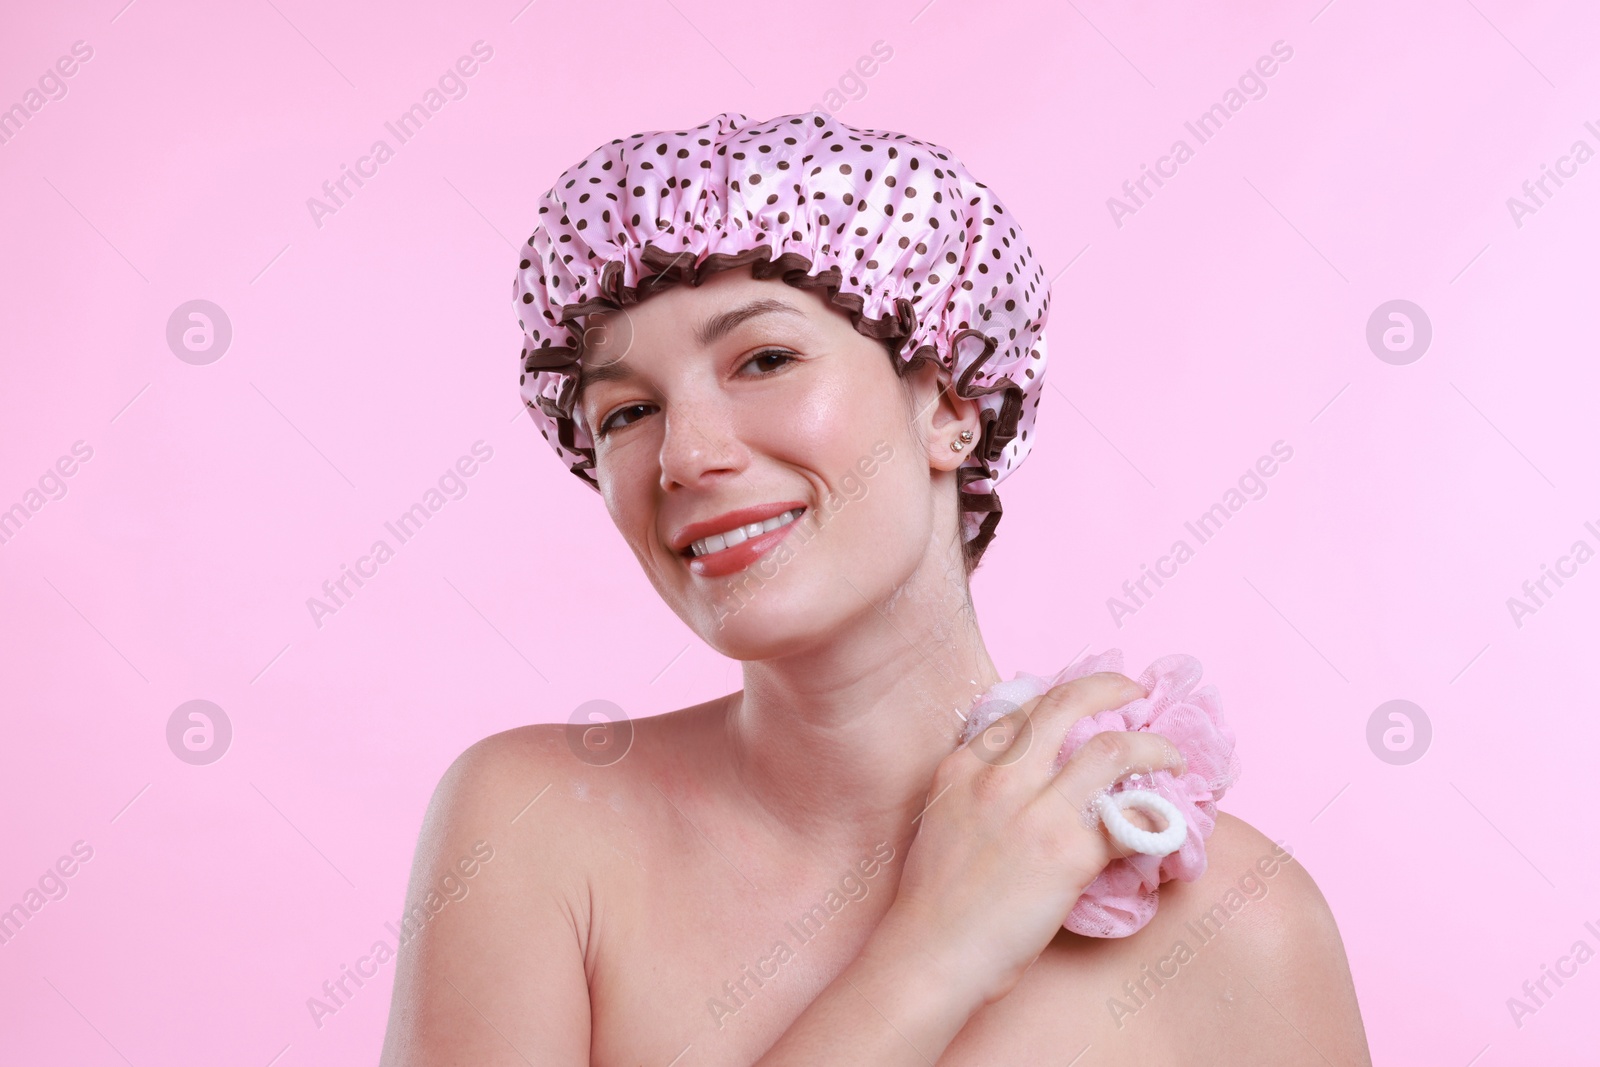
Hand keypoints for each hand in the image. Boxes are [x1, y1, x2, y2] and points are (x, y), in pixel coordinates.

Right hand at [880, 672, 1186, 1007]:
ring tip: (1169, 756)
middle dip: (1109, 688)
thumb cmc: (934, 902)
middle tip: (1133, 692)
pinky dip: (1154, 814)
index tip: (1089, 701)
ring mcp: (1035, 811)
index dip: (1064, 697)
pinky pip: (1127, 817)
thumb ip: (979, 789)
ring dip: (1151, 747)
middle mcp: (999, 776)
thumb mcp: (943, 819)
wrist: (932, 953)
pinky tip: (1163, 818)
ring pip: (1111, 749)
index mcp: (963, 766)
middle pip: (1066, 705)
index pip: (1024, 710)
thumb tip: (1028, 782)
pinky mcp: (1068, 852)